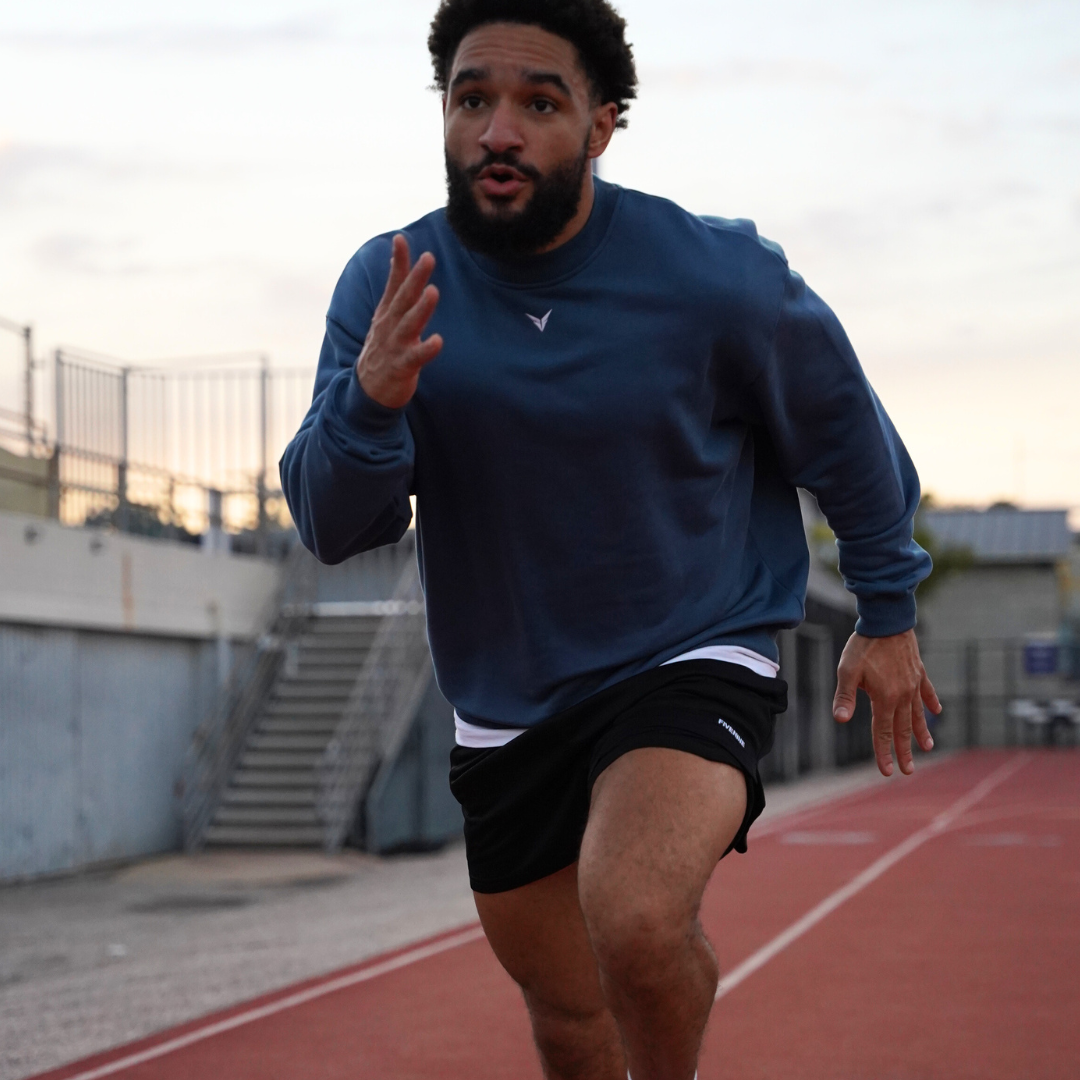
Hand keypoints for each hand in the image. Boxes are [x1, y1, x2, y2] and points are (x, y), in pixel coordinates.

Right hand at [357, 234, 442, 408]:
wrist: (368, 390)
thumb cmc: (383, 348)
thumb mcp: (386, 316)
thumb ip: (395, 289)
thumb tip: (397, 258)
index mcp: (387, 313)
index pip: (393, 283)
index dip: (398, 262)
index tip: (401, 238)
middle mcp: (390, 325)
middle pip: (403, 298)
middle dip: (415, 277)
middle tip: (428, 258)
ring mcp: (395, 345)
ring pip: (409, 324)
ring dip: (421, 309)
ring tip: (433, 292)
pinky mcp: (401, 366)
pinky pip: (415, 357)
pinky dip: (426, 349)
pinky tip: (438, 341)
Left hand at [832, 629, 940, 776]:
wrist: (888, 621)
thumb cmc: (864, 645)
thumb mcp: (847, 671)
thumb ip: (845, 696)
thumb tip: (839, 719)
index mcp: (885, 698)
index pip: (883, 732)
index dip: (884, 753)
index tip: (888, 771)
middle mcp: (903, 695)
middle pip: (903, 728)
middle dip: (904, 751)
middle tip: (909, 771)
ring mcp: (913, 684)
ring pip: (918, 714)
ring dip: (921, 732)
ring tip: (928, 748)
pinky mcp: (918, 671)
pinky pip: (927, 691)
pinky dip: (932, 702)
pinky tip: (937, 711)